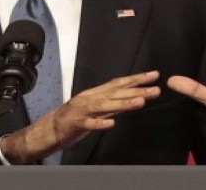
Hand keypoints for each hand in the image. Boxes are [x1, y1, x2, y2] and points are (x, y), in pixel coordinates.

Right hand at [0, 70, 160, 163]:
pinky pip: (89, 124)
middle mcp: (90, 98)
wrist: (50, 129)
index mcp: (95, 93)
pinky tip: (111, 124)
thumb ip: (112, 102)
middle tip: (156, 89)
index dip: (137, 79)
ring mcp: (82, 111)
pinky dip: (99, 123)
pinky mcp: (76, 125)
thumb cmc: (75, 119)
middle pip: (116, 93)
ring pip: (105, 106)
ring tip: (140, 102)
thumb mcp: (96, 108)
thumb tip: (132, 97)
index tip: (154, 75)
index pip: (119, 83)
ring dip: (123, 103)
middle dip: (137, 90)